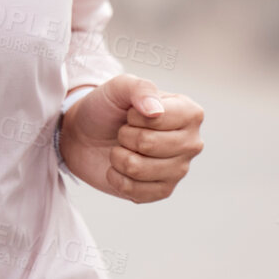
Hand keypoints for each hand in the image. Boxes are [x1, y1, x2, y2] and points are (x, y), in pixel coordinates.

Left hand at [59, 75, 204, 201]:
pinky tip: (120, 167)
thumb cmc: (109, 108)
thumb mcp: (120, 87)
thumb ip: (140, 88)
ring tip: (122, 148)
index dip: (133, 116)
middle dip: (124, 136)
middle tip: (124, 132)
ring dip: (118, 156)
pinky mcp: (163, 191)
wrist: (87, 135)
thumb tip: (155, 111)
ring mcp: (180, 170)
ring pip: (138, 169)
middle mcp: (191, 143)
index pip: (158, 118)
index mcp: (190, 113)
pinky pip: (134, 191)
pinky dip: (116, 177)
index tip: (131, 113)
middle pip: (148, 144)